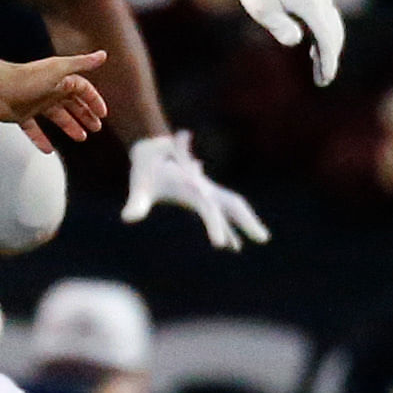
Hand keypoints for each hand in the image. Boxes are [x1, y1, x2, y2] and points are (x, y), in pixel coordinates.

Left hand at [0, 50, 106, 154]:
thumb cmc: (26, 78)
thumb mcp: (58, 69)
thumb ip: (81, 63)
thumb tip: (103, 55)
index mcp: (59, 80)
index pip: (82, 90)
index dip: (93, 101)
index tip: (102, 114)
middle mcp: (49, 91)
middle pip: (72, 104)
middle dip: (85, 115)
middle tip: (95, 128)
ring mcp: (35, 104)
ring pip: (57, 117)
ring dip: (70, 127)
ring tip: (81, 137)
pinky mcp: (21, 116)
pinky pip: (34, 130)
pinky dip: (41, 139)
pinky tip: (49, 149)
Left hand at [122, 131, 269, 249]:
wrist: (150, 147)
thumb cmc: (145, 168)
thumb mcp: (139, 185)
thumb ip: (137, 202)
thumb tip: (129, 218)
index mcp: (192, 185)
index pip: (208, 209)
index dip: (215, 226)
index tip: (220, 245)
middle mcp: (204, 187)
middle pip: (233, 203)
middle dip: (247, 220)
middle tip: (263, 238)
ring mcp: (206, 190)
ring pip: (232, 205)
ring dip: (245, 221)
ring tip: (262, 238)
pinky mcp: (202, 194)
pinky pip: (220, 211)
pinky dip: (229, 225)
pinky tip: (233, 243)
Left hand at [231, 0, 343, 85]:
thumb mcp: (261, 9)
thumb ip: (278, 24)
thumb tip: (295, 41)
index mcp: (310, 4)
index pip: (326, 36)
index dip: (328, 59)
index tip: (326, 78)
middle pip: (334, 34)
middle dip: (330, 59)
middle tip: (322, 81)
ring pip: (333, 28)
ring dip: (329, 51)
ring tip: (319, 73)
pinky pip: (328, 22)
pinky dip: (325, 39)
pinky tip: (315, 52)